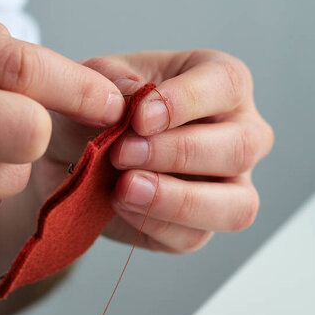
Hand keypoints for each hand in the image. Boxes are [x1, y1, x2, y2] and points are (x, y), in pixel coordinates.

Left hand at [84, 50, 273, 252]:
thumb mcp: (96, 78)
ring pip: (237, 205)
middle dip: (180, 153)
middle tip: (123, 153)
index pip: (228, 83)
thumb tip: (134, 92)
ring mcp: (228, 184)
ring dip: (179, 200)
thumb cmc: (100, 106)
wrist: (72, 152)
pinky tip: (120, 203)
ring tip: (126, 187)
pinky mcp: (202, 225)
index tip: (139, 117)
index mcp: (220, 81)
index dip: (187, 100)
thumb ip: (113, 78)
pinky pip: (194, 236)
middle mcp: (238, 132)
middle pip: (242, 147)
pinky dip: (154, 223)